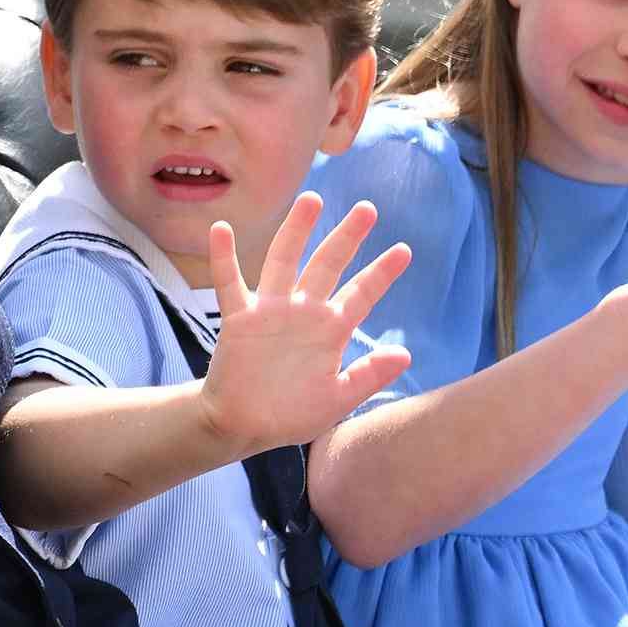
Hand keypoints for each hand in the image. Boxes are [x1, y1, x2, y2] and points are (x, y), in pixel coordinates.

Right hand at [198, 193, 411, 457]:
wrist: (244, 426)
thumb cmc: (291, 414)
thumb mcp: (337, 399)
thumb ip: (368, 376)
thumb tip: (405, 355)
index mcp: (330, 330)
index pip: (360, 294)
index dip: (381, 273)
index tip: (405, 250)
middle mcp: (303, 312)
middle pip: (327, 265)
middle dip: (347, 238)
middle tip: (368, 209)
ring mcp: (270, 311)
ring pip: (284, 261)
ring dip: (296, 231)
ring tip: (312, 199)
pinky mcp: (239, 320)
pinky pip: (229, 283)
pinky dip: (224, 257)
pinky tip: (222, 229)